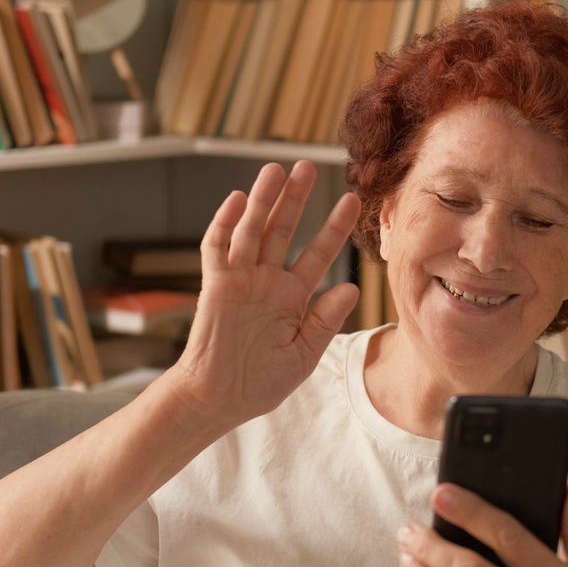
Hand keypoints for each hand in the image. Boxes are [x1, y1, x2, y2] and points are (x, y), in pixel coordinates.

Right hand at [170, 160, 360, 428]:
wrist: (219, 400)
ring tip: (276, 169)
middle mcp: (267, 282)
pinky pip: (217, 249)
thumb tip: (352, 287)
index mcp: (293, 297)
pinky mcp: (215, 286)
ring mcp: (240, 280)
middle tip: (309, 166)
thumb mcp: (304, 354)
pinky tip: (235, 200)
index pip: (317, 253)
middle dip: (296, 198)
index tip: (352, 201)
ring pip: (252, 230)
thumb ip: (325, 321)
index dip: (333, 227)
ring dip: (263, 200)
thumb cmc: (261, 383)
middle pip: (283, 230)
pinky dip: (224, 224)